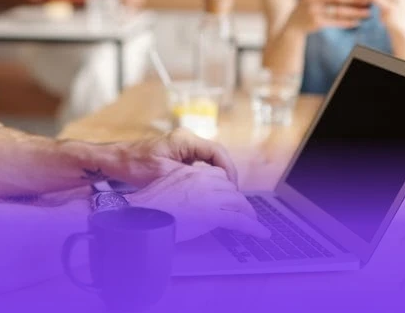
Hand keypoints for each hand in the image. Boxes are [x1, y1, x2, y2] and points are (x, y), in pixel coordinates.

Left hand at [109, 128, 240, 186]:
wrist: (114, 160)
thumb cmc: (133, 164)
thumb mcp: (162, 173)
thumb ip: (188, 178)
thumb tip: (211, 188)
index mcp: (184, 140)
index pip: (217, 152)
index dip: (228, 171)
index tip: (232, 189)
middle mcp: (187, 141)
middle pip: (216, 157)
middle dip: (225, 177)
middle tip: (229, 197)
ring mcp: (183, 148)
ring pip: (209, 163)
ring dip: (216, 179)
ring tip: (220, 198)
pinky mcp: (178, 157)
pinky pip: (199, 167)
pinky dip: (205, 180)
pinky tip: (205, 194)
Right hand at [128, 164, 269, 241]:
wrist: (142, 215)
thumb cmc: (150, 207)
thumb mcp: (168, 188)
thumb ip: (184, 189)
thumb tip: (192, 200)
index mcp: (192, 172)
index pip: (218, 176)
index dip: (226, 189)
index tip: (229, 197)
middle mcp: (204, 180)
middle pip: (231, 190)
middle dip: (238, 202)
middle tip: (243, 213)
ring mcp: (210, 196)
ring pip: (238, 203)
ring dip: (248, 214)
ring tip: (254, 223)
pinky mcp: (214, 214)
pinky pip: (239, 220)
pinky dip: (253, 228)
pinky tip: (261, 233)